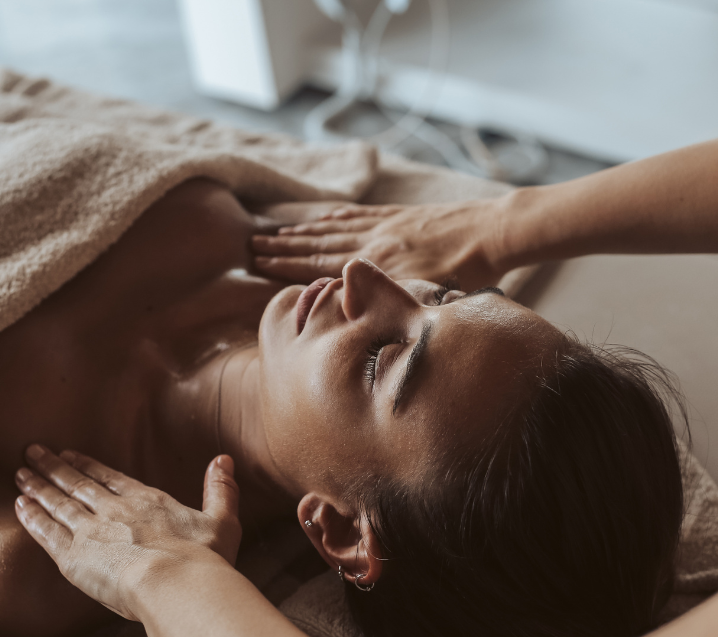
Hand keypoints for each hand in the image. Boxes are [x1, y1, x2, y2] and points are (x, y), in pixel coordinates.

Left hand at [14, 446, 240, 621]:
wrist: (176, 584)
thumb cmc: (203, 560)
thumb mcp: (223, 521)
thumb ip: (221, 490)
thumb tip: (224, 460)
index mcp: (146, 501)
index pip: (109, 478)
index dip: (88, 465)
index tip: (70, 454)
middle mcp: (114, 510)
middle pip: (77, 484)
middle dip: (54, 467)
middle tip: (32, 452)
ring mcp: (92, 531)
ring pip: (58, 504)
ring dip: (38, 487)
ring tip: (20, 474)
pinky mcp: (74, 556)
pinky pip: (47, 533)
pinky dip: (32, 518)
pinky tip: (20, 506)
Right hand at [250, 201, 508, 291]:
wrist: (496, 232)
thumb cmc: (467, 272)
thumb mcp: (425, 296)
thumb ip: (386, 301)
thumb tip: (348, 309)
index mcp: (375, 264)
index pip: (320, 264)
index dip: (287, 264)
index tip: (257, 262)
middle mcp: (373, 241)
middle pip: (318, 243)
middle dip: (283, 247)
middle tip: (252, 246)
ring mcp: (385, 225)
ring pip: (333, 227)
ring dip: (302, 231)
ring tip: (275, 231)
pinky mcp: (399, 215)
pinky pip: (359, 214)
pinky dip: (335, 216)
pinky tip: (322, 215)